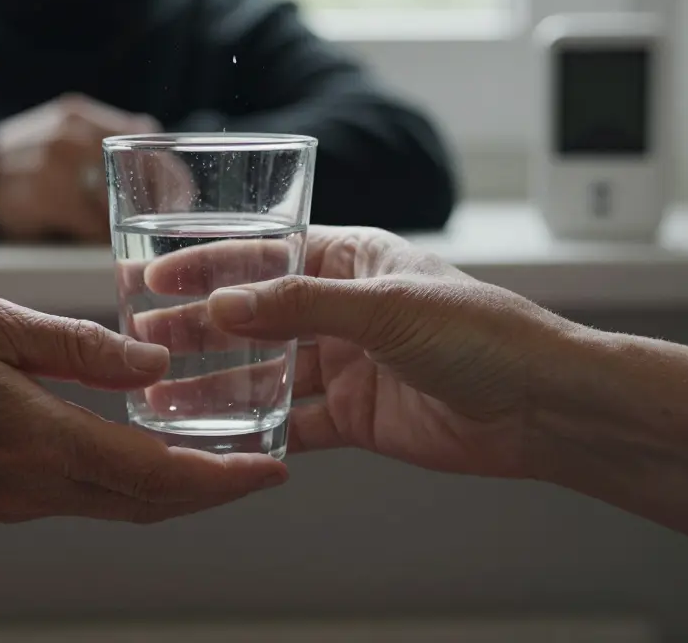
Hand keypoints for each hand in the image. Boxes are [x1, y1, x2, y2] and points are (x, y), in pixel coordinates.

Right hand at [0, 93, 159, 242]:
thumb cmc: (23, 160)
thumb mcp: (59, 130)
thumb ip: (100, 132)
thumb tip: (152, 136)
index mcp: (78, 114)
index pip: (142, 133)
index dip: (167, 167)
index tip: (180, 194)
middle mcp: (70, 131)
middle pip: (136, 165)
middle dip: (158, 198)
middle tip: (166, 222)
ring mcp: (55, 162)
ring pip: (115, 198)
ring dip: (130, 220)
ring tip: (136, 235)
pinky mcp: (44, 195)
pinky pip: (90, 222)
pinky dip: (100, 235)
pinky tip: (101, 242)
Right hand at [0, 297, 286, 522]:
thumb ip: (80, 346)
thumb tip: (155, 361)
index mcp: (38, 439)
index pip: (153, 475)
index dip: (221, 478)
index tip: (273, 469)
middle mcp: (33, 485)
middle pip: (147, 503)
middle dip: (214, 491)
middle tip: (267, 469)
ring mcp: (15, 499)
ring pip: (119, 506)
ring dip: (176, 491)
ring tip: (222, 462)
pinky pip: (86, 497)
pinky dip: (132, 484)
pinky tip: (148, 453)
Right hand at [142, 227, 580, 478]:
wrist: (541, 407)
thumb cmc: (484, 333)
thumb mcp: (385, 305)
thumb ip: (300, 305)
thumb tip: (224, 305)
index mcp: (353, 259)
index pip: (265, 255)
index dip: (210, 264)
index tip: (157, 277)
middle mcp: (344, 309)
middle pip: (256, 316)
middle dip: (201, 327)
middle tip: (146, 340)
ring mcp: (348, 363)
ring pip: (266, 372)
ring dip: (217, 381)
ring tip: (161, 391)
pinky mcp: (356, 415)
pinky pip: (292, 420)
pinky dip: (253, 427)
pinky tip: (213, 432)